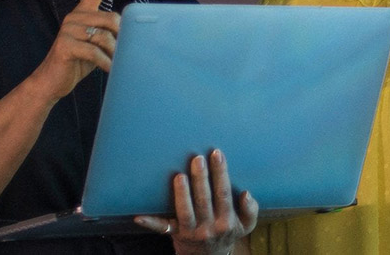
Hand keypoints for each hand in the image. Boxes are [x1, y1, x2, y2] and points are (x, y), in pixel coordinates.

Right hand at [26, 0, 123, 101]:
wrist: (52, 81)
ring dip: (114, 54)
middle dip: (121, 39)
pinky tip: (110, 70)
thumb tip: (132, 34)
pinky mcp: (65, 45)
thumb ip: (110, 35)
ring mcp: (68, 30)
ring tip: (114, 65)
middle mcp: (74, 17)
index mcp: (83, 13)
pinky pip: (95, 52)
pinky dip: (106, 63)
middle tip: (122, 54)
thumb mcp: (97, 45)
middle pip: (112, 20)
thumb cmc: (78, 62)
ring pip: (104, 37)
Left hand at [135, 149, 258, 254]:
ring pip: (186, 212)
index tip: (217, 154)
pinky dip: (150, 223)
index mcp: (227, 221)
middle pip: (204, 200)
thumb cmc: (228, 232)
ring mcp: (191, 232)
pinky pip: (162, 229)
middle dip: (201, 178)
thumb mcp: (246, 225)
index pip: (223, 193)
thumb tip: (246, 194)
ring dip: (182, 194)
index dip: (220, 173)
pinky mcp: (175, 235)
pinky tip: (138, 216)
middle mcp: (209, 227)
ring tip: (179, 176)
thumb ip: (251, 210)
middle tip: (197, 158)